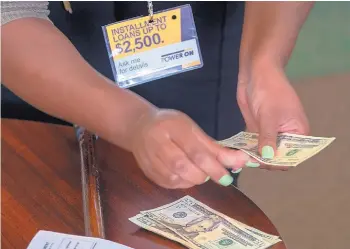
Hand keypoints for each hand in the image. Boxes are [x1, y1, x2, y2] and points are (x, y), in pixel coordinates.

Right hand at [129, 109, 249, 188]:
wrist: (139, 127)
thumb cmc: (171, 125)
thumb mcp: (192, 129)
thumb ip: (215, 147)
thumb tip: (241, 161)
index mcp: (174, 127)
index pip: (196, 151)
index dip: (214, 166)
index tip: (228, 176)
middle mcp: (159, 143)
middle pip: (185, 167)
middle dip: (205, 174)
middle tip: (214, 173)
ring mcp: (150, 159)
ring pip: (177, 178)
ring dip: (194, 179)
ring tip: (199, 171)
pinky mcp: (147, 172)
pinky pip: (170, 184)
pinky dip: (183, 183)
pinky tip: (186, 175)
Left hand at [237, 63, 309, 169]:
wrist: (256, 72)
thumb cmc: (269, 90)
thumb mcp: (269, 115)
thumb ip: (268, 137)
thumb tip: (268, 157)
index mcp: (298, 133)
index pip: (291, 156)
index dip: (278, 162)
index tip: (263, 163)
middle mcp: (285, 136)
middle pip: (276, 157)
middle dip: (264, 161)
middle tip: (248, 161)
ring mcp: (270, 134)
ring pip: (264, 153)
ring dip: (254, 157)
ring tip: (240, 160)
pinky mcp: (257, 130)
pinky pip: (253, 145)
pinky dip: (247, 150)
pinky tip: (237, 154)